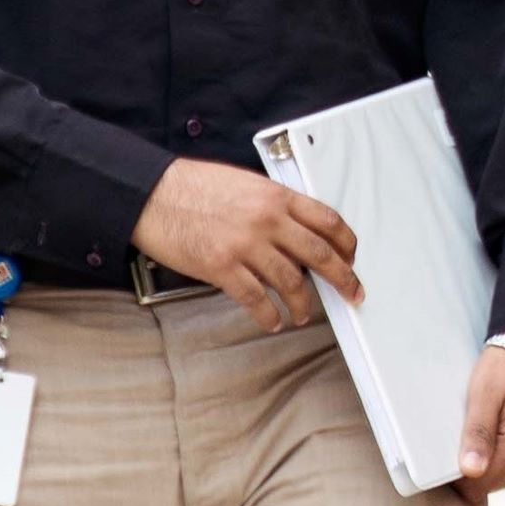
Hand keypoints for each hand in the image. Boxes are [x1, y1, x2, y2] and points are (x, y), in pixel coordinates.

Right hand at [135, 160, 361, 334]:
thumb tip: (296, 229)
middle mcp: (267, 220)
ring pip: (291, 282)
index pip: (328, 221)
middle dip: (343, 279)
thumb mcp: (245, 184)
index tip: (351, 258)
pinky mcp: (222, 267)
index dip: (347, 244)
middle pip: (320, 254)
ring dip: (304, 304)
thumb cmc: (193, 186)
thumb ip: (274, 205)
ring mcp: (245, 245)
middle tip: (353, 294)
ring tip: (304, 314)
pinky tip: (273, 321)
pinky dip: (269, 315)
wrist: (151, 195)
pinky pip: (256, 299)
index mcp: (275, 196)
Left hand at [456, 348, 504, 493]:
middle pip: (492, 485)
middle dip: (475, 470)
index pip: (478, 487)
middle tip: (465, 437)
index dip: (459, 477)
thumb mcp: (484, 395)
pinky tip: (500, 434)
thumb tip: (471, 471)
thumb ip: (478, 434)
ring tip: (484, 432)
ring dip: (492, 464)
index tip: (450, 453)